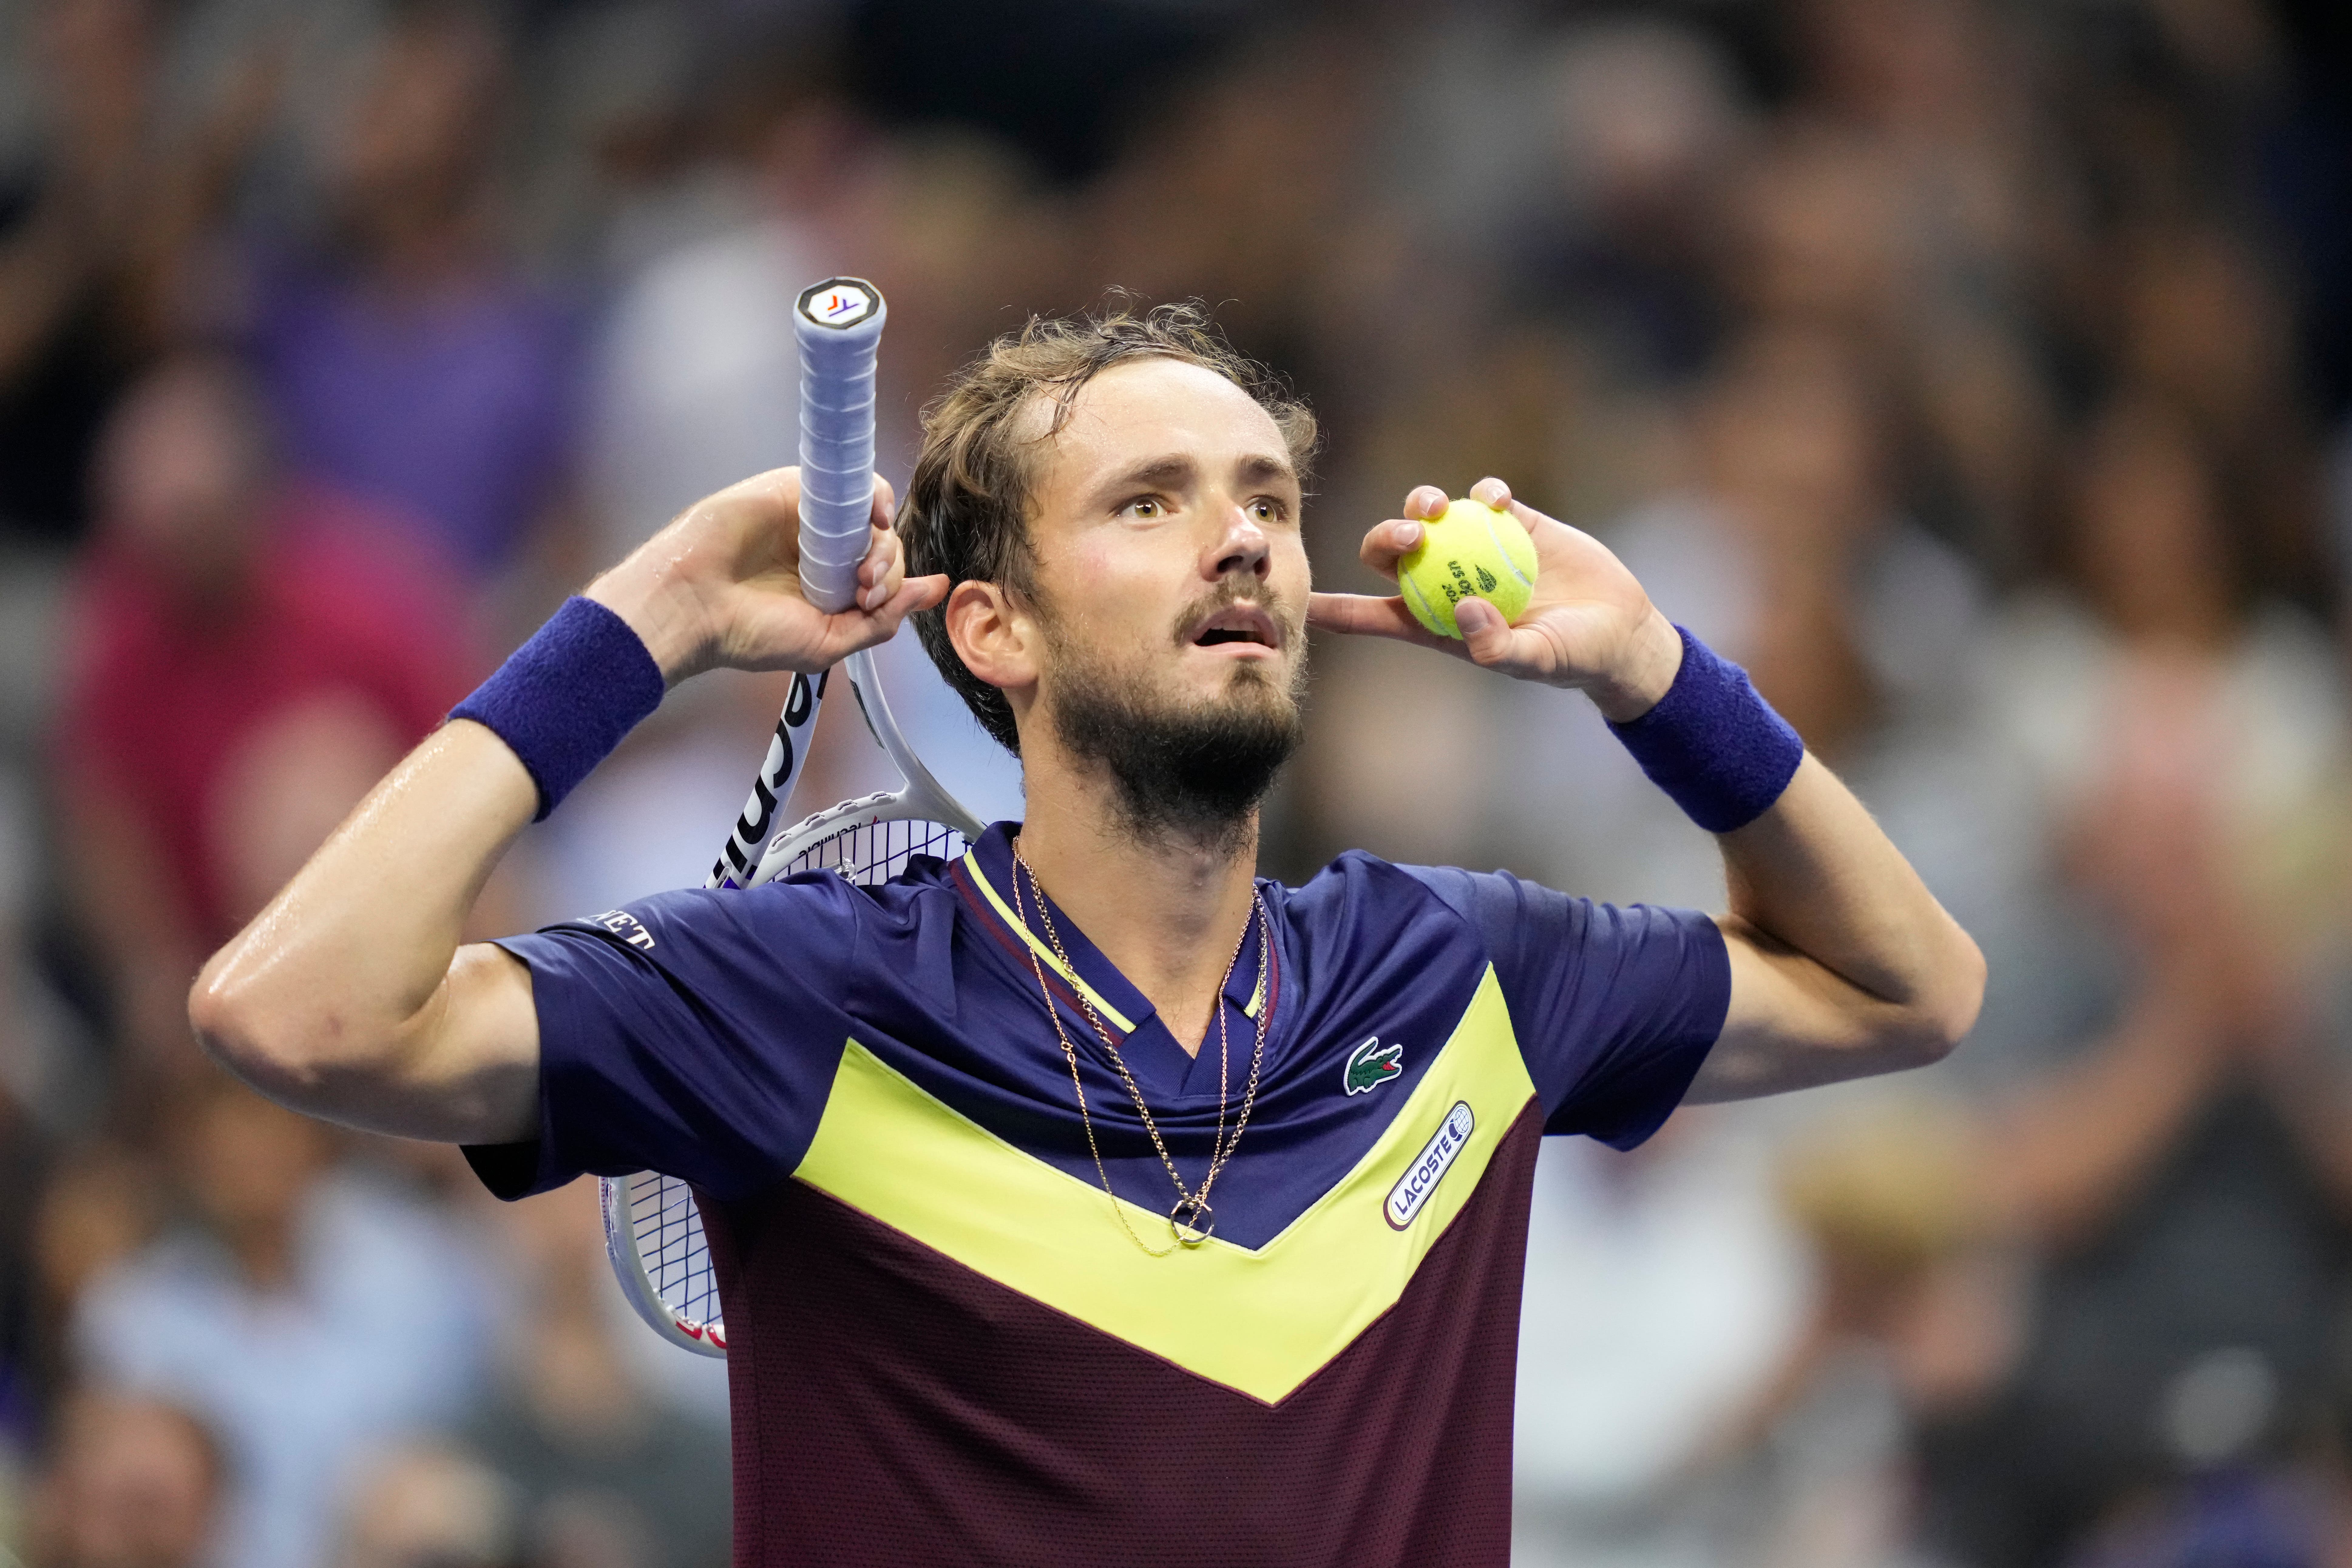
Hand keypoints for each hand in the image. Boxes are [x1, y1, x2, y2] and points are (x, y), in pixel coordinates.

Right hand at [586, 468, 948, 682]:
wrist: (695, 605)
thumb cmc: (750, 633)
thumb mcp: (828, 642)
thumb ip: (883, 619)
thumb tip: (937, 590)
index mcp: (829, 588)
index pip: (885, 576)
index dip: (892, 587)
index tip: (869, 604)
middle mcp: (824, 552)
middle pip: (884, 546)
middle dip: (886, 570)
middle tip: (861, 590)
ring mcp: (810, 520)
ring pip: (871, 516)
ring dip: (881, 542)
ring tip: (858, 571)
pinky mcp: (794, 491)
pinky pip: (850, 483)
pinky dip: (873, 496)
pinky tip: (877, 517)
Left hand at [1306, 477, 1683, 720]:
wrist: (1620, 629)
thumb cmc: (1572, 657)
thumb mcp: (1536, 661)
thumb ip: (1499, 647)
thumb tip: (1465, 611)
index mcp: (1436, 622)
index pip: (1374, 615)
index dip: (1336, 609)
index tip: (1301, 601)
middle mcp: (1446, 581)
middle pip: (1390, 553)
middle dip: (1385, 537)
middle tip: (1413, 536)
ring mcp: (1475, 547)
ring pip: (1427, 516)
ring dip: (1422, 505)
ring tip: (1440, 508)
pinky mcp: (1512, 522)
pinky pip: (1482, 497)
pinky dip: (1483, 491)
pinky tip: (1498, 499)